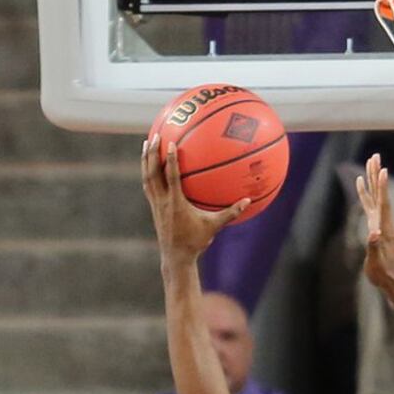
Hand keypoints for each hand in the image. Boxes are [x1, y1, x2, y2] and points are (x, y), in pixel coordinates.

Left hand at [142, 140, 248, 264]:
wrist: (176, 257)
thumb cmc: (196, 242)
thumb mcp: (214, 227)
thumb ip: (230, 213)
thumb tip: (248, 202)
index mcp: (176, 203)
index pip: (172, 177)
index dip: (170, 159)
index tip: (170, 143)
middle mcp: (163, 201)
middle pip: (153, 172)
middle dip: (153, 153)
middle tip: (155, 135)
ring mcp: (156, 204)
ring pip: (147, 177)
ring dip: (145, 159)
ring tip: (147, 143)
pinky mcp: (153, 207)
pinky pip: (148, 185)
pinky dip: (148, 171)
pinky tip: (149, 164)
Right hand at [355, 153, 393, 294]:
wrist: (393, 280)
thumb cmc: (384, 272)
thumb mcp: (377, 262)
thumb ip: (374, 247)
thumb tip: (374, 234)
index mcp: (384, 227)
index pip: (383, 202)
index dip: (382, 186)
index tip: (383, 169)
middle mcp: (384, 221)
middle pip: (380, 193)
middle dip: (377, 174)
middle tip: (375, 155)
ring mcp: (381, 222)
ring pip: (376, 195)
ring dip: (373, 178)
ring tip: (371, 161)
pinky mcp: (377, 225)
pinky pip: (370, 203)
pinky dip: (366, 191)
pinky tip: (363, 183)